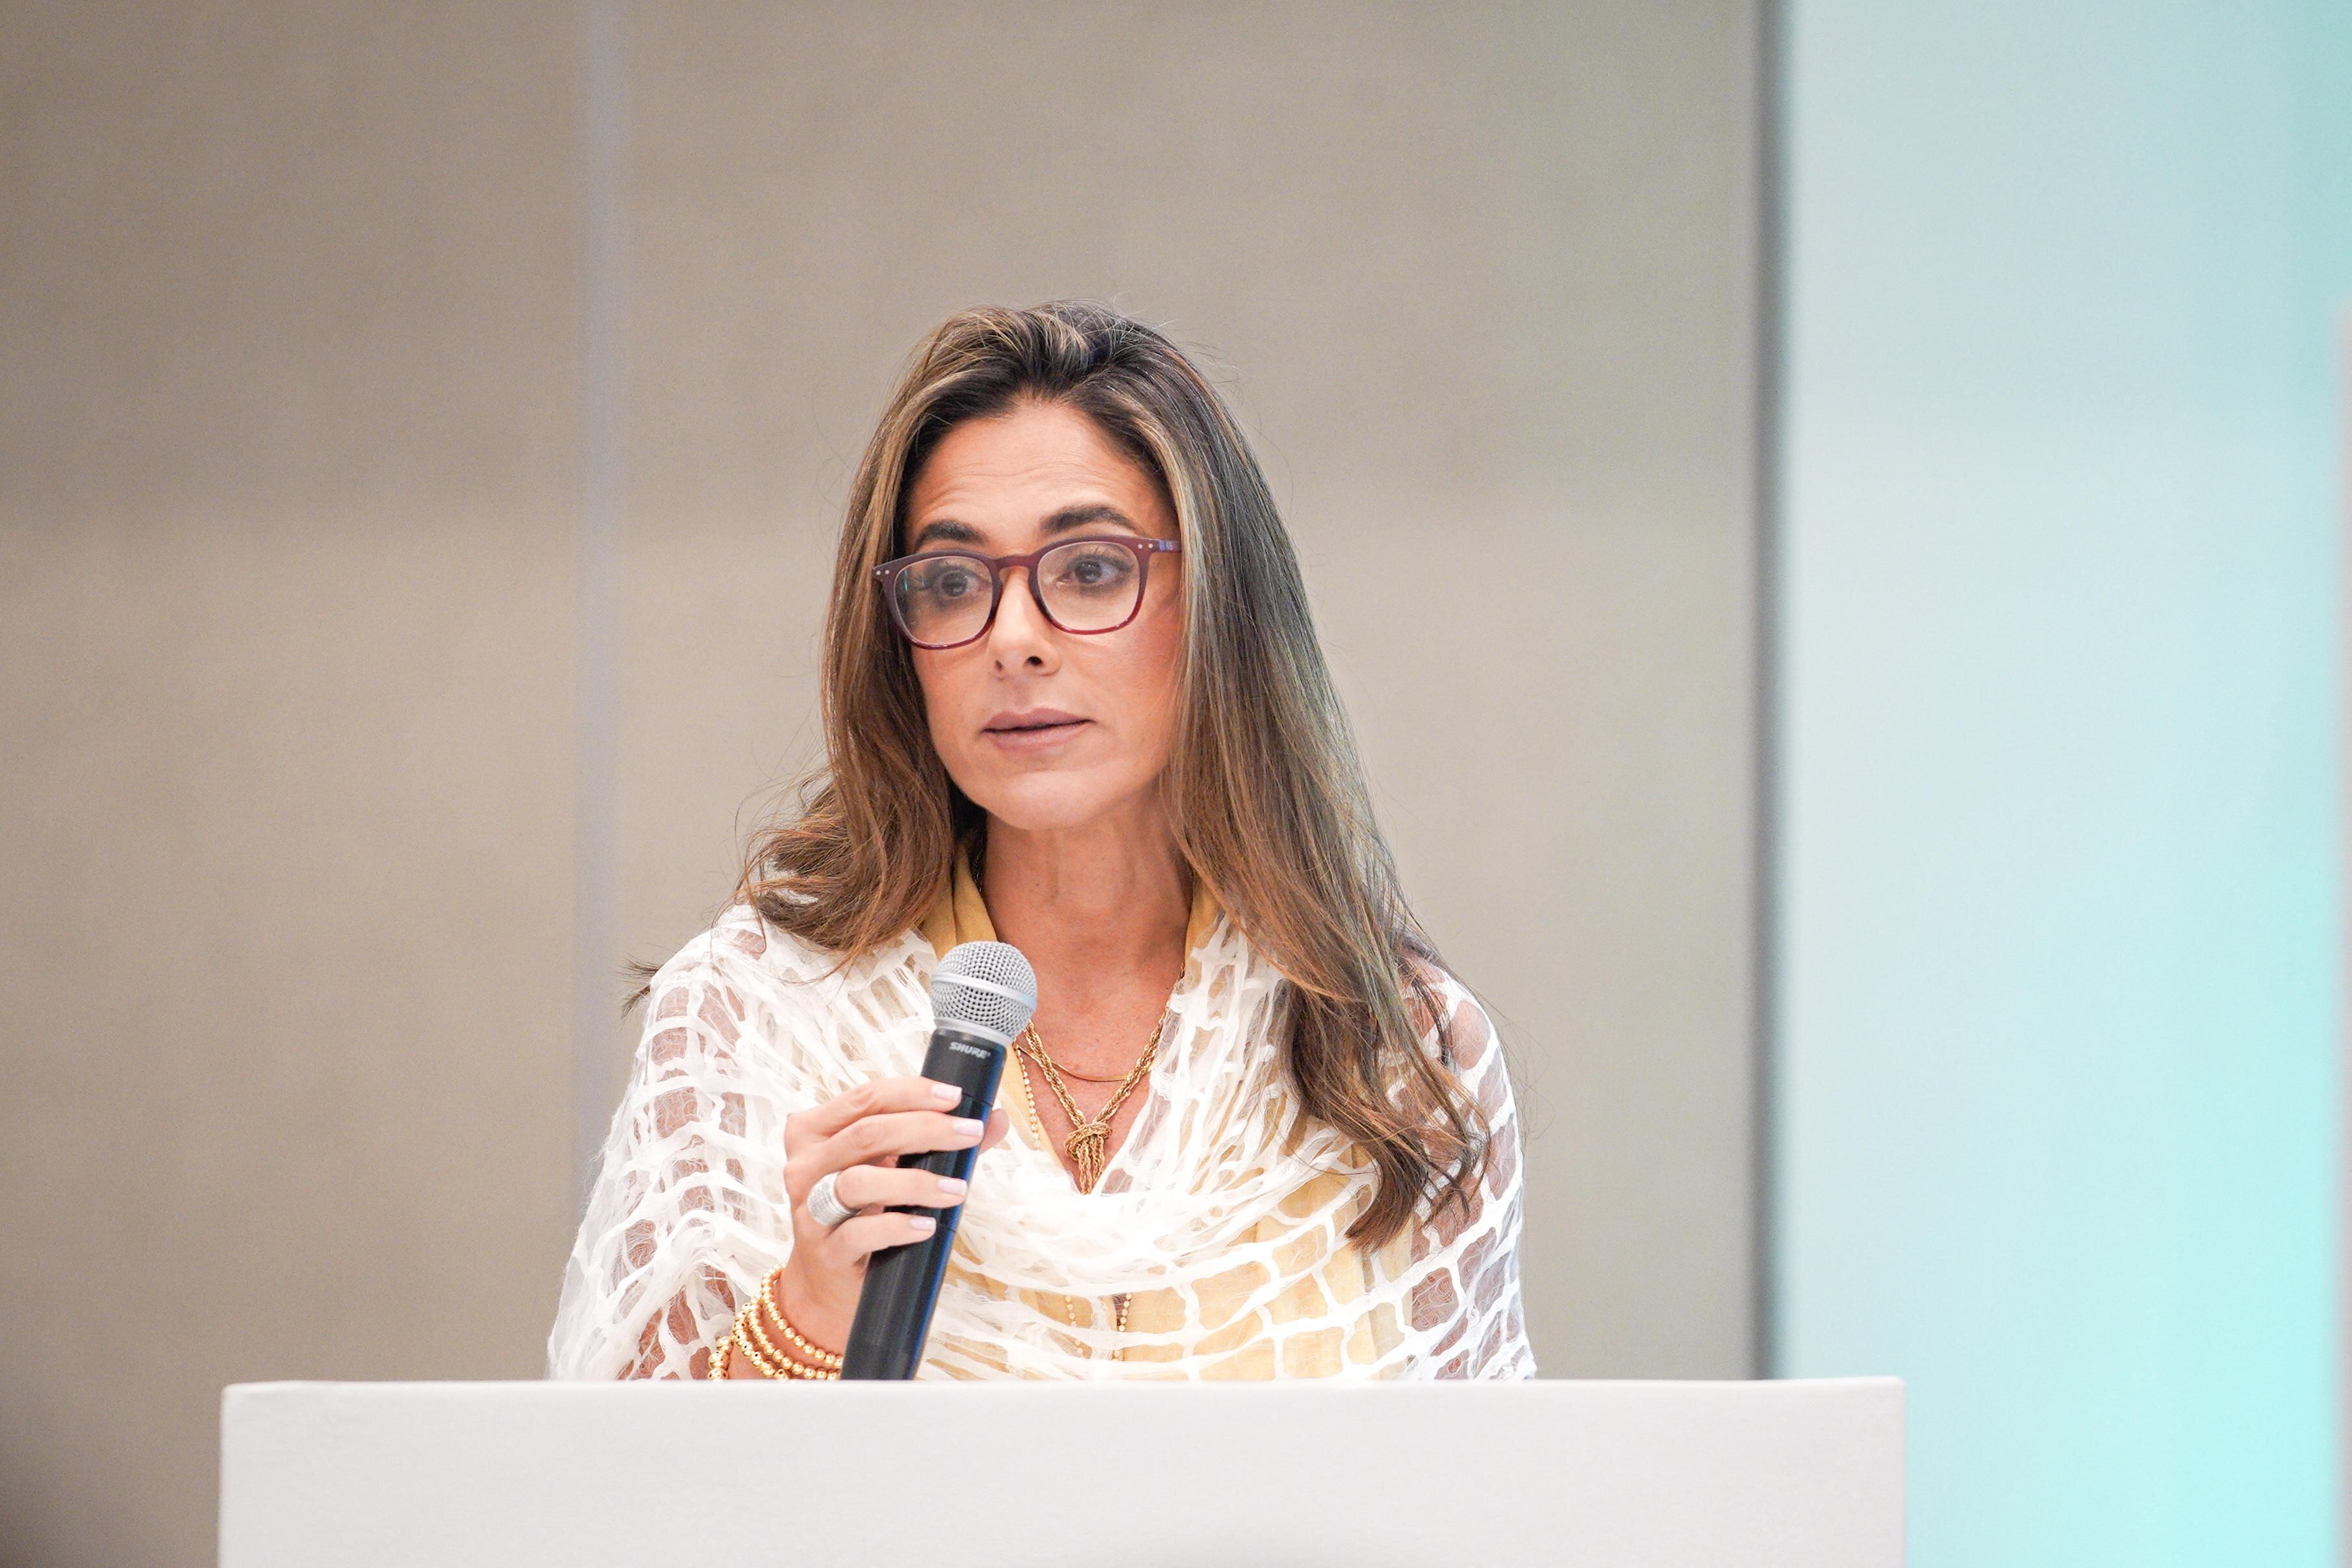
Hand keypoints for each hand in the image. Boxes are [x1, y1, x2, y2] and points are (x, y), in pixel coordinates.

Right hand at [772, 1076, 1009, 1356]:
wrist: (832, 1284)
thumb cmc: (868, 1213)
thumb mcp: (897, 1169)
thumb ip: (942, 1142)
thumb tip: (997, 1118)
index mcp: (816, 1131)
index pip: (866, 1098)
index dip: (912, 1093)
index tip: (955, 1098)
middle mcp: (805, 1165)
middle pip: (866, 1134)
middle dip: (925, 1129)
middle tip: (970, 1133)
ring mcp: (810, 1209)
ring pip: (859, 1181)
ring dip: (916, 1182)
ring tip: (958, 1190)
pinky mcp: (824, 1251)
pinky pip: (859, 1233)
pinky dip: (898, 1226)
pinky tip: (927, 1226)